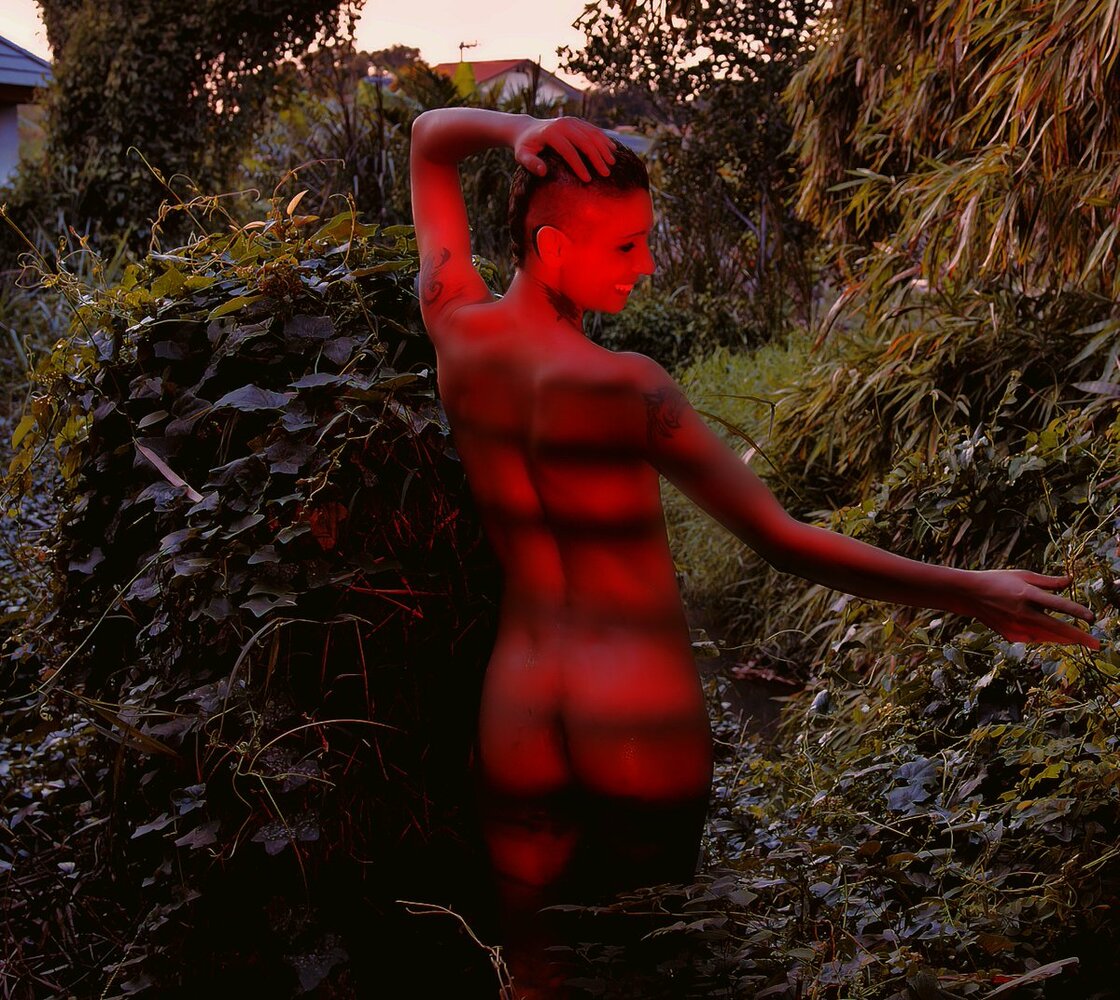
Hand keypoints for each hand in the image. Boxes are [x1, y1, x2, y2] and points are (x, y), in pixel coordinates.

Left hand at [513, 117, 616, 181]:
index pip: (568, 151)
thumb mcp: (522, 156)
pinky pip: (593, 129)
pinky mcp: (577, 121)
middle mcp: (563, 124)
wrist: (527, 129)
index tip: (588, 180)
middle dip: (596, 158)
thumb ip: (531, 163)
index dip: (579, 166)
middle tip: (606, 173)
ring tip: (612, 163)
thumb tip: (543, 171)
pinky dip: (603, 139)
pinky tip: (612, 149)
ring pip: (592, 134)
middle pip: (584, 141)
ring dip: (604, 148)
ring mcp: (571, 121)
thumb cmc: (525, 147)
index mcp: (550, 133)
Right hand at [967, 570, 1098, 648]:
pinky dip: (1042, 634)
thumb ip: (1049, 581)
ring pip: (1047, 636)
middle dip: (1079, 637)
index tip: (1092, 618)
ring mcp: (1015, 626)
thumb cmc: (999, 581)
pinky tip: (1044, 630)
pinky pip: (1034, 637)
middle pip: (1056, 628)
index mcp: (1026, 594)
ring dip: (1064, 638)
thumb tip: (1072, 581)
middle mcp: (1022, 613)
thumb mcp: (1023, 575)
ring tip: (1079, 639)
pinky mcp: (1011, 635)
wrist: (970, 595)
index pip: (1057, 604)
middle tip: (1097, 645)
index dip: (1076, 611)